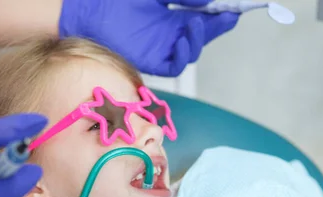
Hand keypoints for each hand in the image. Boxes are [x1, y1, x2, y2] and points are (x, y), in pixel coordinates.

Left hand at [59, 0, 238, 76]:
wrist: (87, 10)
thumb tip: (204, 0)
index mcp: (171, 15)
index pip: (204, 15)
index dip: (220, 11)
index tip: (235, 5)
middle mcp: (169, 33)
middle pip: (203, 33)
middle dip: (218, 24)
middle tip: (230, 13)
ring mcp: (160, 47)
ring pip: (191, 50)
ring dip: (200, 38)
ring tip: (197, 21)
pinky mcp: (149, 61)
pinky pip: (174, 65)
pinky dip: (183, 56)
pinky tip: (184, 40)